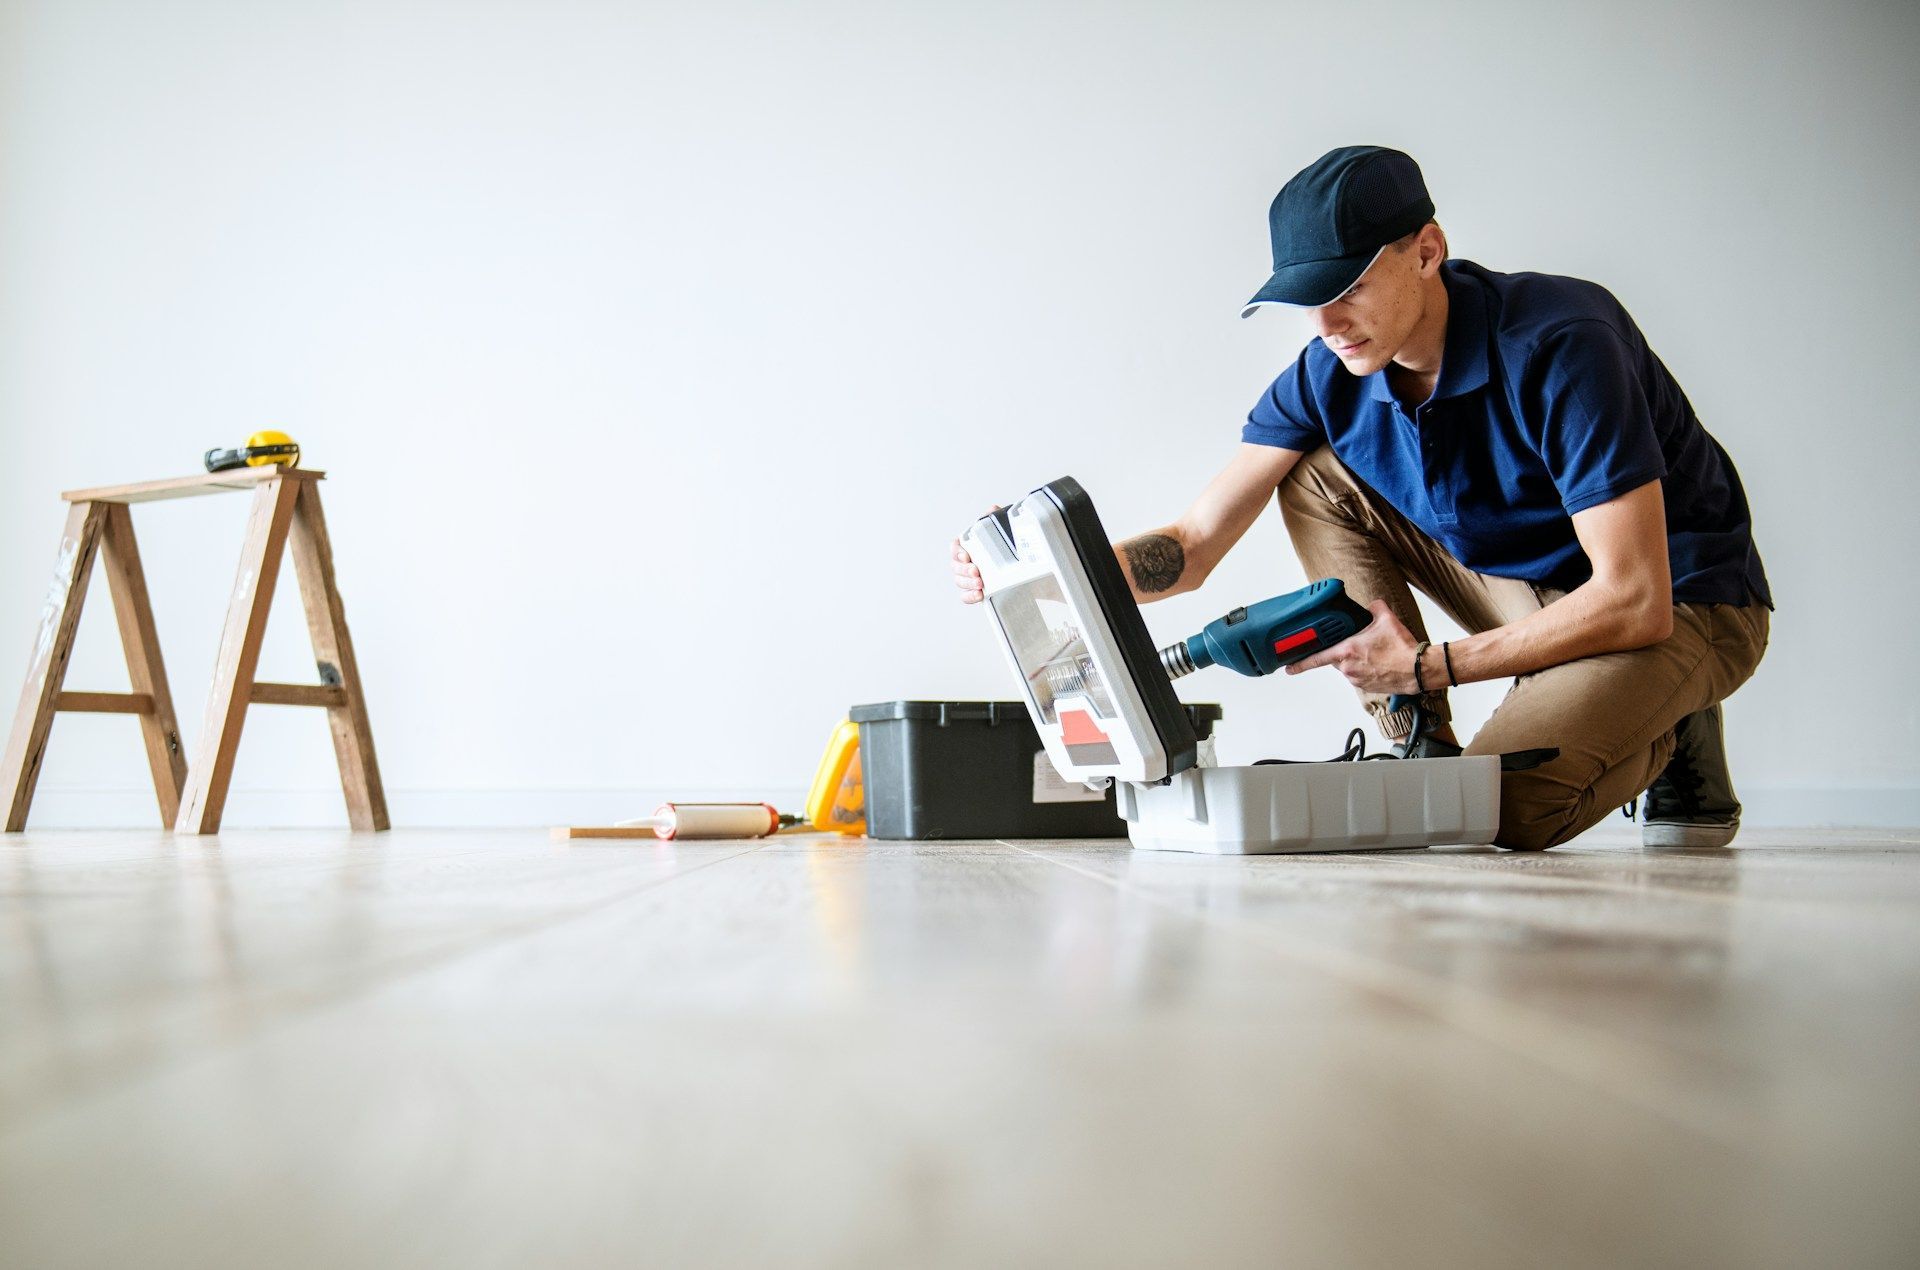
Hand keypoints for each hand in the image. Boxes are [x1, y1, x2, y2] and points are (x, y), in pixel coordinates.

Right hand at [951, 505, 999, 604]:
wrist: (1022, 568)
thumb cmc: (1006, 547)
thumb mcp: (1003, 531)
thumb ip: (995, 519)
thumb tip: (992, 509)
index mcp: (968, 547)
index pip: (955, 548)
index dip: (957, 552)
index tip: (966, 556)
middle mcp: (965, 562)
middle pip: (955, 566)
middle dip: (964, 569)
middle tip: (976, 571)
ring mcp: (969, 578)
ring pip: (959, 581)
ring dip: (968, 583)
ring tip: (980, 584)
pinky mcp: (975, 591)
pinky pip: (965, 596)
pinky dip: (970, 596)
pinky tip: (979, 595)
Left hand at [1284, 599, 1421, 693]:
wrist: (1418, 669)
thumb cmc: (1402, 648)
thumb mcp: (1386, 619)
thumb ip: (1374, 608)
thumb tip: (1371, 606)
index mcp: (1346, 651)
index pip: (1316, 658)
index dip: (1299, 663)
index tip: (1289, 667)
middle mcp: (1348, 668)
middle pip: (1335, 658)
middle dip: (1344, 650)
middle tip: (1362, 644)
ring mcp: (1356, 679)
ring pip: (1348, 667)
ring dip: (1357, 659)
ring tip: (1377, 653)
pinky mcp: (1366, 687)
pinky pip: (1359, 675)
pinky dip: (1366, 668)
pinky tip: (1380, 662)